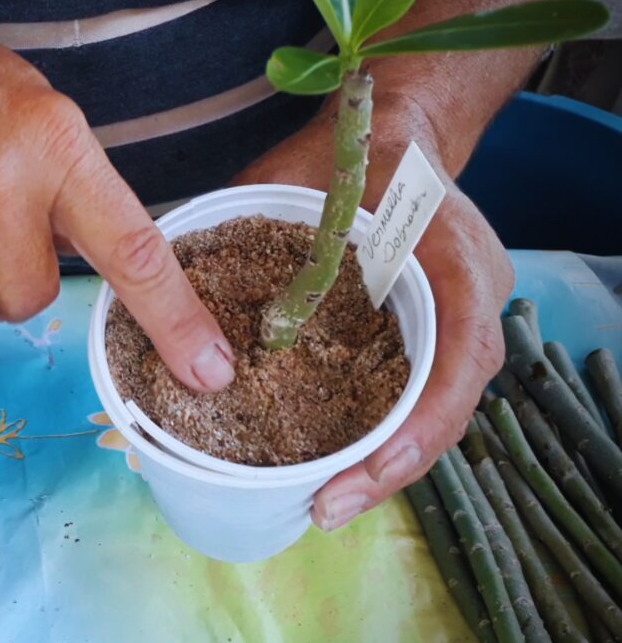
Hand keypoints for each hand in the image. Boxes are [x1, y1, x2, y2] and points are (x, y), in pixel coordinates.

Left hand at [234, 102, 512, 528]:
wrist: (394, 132)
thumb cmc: (349, 149)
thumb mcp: (296, 178)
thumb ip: (249, 229)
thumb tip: (170, 285)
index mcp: (454, 259)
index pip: (456, 363)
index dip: (411, 433)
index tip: (353, 478)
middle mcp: (472, 300)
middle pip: (448, 407)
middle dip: (389, 469)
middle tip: (322, 509)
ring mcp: (459, 321)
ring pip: (435, 411)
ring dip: (384, 462)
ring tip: (323, 502)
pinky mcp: (432, 333)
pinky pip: (417, 394)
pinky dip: (381, 433)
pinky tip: (334, 465)